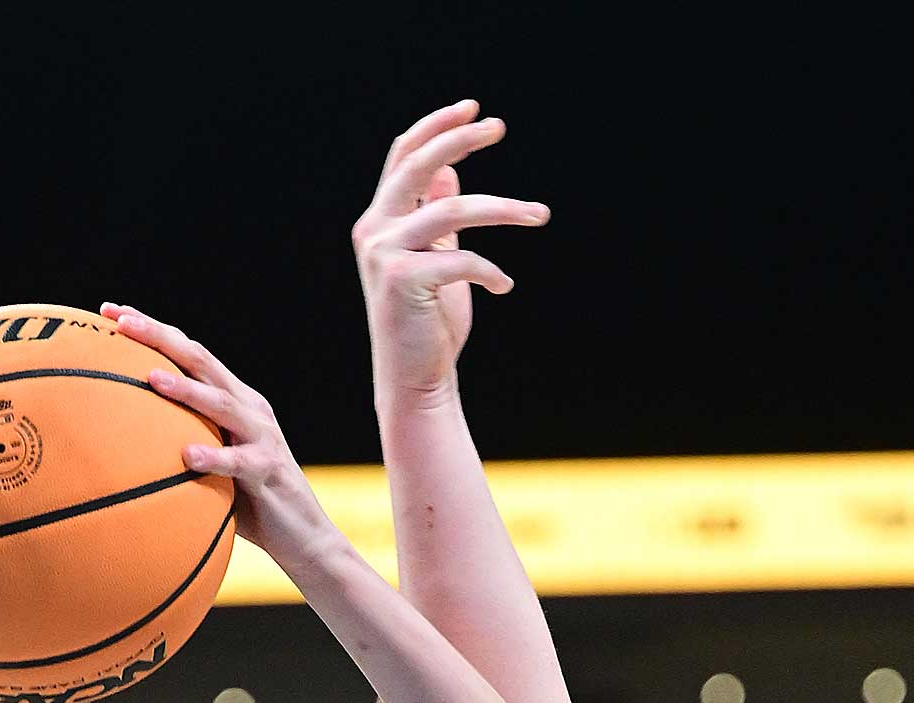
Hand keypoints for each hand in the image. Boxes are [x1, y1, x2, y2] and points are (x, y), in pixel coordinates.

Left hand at [100, 310, 325, 570]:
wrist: (305, 537)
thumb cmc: (249, 504)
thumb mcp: (212, 466)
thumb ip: (182, 444)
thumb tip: (120, 445)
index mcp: (233, 397)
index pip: (189, 352)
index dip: (152, 328)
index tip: (109, 312)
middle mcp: (248, 406)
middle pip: (200, 359)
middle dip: (159, 336)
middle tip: (120, 321)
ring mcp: (261, 435)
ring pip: (220, 402)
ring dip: (185, 389)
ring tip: (152, 378)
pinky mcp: (269, 469)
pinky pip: (238, 462)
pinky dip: (214, 457)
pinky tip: (188, 456)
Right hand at [354, 100, 548, 405]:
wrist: (416, 381)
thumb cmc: (430, 324)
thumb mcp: (438, 259)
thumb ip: (437, 215)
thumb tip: (449, 171)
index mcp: (380, 220)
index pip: (404, 156)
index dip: (437, 126)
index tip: (474, 109)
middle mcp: (374, 230)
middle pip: (419, 164)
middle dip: (460, 139)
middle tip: (499, 127)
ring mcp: (384, 254)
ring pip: (451, 209)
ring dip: (503, 208)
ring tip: (539, 214)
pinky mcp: (402, 280)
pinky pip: (461, 260)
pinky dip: (490, 270)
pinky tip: (504, 285)